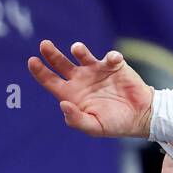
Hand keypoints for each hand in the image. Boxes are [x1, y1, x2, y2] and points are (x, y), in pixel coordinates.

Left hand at [27, 39, 154, 137]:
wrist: (140, 116)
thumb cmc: (114, 123)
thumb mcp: (94, 127)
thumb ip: (77, 119)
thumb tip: (63, 104)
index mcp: (71, 94)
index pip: (50, 81)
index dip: (40, 72)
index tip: (32, 61)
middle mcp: (81, 79)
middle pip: (61, 64)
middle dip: (52, 54)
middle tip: (44, 45)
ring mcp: (97, 70)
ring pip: (83, 55)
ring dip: (79, 50)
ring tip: (77, 49)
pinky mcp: (114, 65)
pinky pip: (110, 57)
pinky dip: (111, 57)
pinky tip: (114, 60)